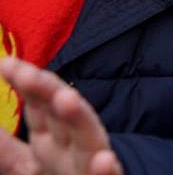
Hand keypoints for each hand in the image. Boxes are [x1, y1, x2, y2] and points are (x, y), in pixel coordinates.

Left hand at [0, 57, 122, 174]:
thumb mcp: (28, 164)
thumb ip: (6, 147)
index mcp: (53, 137)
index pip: (40, 103)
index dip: (27, 82)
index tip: (7, 64)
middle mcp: (73, 145)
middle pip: (60, 112)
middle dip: (47, 90)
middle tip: (25, 72)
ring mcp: (91, 165)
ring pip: (89, 137)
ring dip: (80, 118)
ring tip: (66, 99)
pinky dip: (106, 171)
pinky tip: (104, 161)